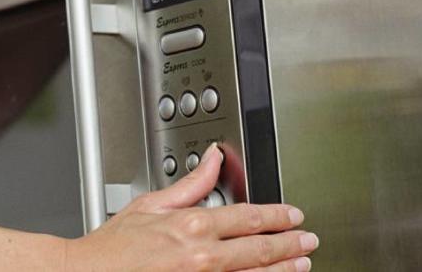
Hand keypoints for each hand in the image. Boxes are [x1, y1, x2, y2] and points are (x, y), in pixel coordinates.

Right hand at [66, 144, 318, 271]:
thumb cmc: (113, 248)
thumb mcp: (149, 205)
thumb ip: (189, 185)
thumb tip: (213, 159)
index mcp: (191, 226)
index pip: (249, 218)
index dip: (278, 217)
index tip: (293, 216)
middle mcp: (202, 257)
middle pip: (261, 250)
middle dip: (290, 245)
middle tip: (308, 241)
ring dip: (283, 270)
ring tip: (301, 265)